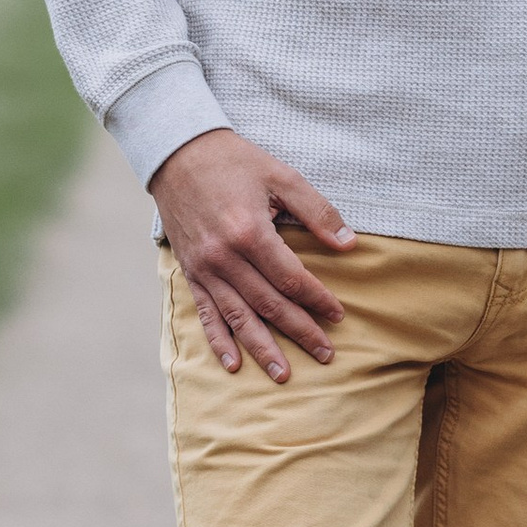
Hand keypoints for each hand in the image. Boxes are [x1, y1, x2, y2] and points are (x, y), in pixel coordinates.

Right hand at [153, 127, 356, 382]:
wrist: (177, 153)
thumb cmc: (235, 162)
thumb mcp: (282, 176)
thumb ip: (317, 211)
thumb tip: (349, 245)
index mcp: (249, 232)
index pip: (291, 278)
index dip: (317, 299)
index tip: (338, 315)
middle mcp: (224, 257)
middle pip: (268, 304)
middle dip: (299, 332)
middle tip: (326, 354)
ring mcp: (204, 267)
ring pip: (237, 316)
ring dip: (262, 347)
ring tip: (283, 373)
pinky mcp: (190, 271)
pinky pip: (205, 312)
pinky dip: (218, 340)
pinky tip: (232, 364)